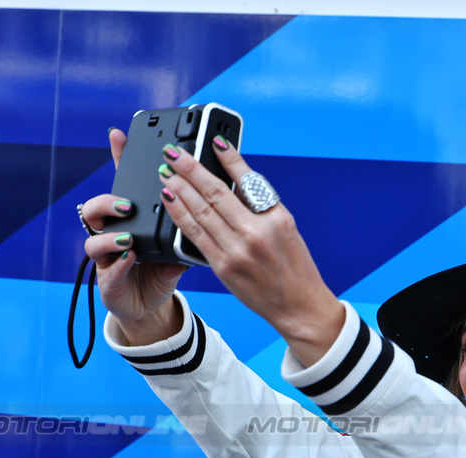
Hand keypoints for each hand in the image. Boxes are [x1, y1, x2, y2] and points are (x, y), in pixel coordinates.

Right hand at [81, 128, 185, 345]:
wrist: (152, 306)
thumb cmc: (164, 270)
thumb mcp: (180, 244)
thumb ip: (192, 224)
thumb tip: (214, 202)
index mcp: (134, 219)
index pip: (124, 185)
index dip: (120, 159)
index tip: (119, 135)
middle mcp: (115, 233)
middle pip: (99, 206)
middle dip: (110, 200)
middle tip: (128, 203)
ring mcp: (107, 256)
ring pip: (93, 236)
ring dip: (109, 234)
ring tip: (127, 236)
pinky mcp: (108, 281)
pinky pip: (107, 270)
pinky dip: (118, 264)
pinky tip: (129, 258)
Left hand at [156, 139, 344, 364]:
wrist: (299, 307)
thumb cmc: (294, 268)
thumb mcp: (286, 229)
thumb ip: (260, 206)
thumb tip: (232, 180)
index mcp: (276, 218)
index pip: (247, 180)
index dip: (228, 158)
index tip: (213, 141)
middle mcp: (257, 232)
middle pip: (216, 192)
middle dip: (191, 168)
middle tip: (174, 153)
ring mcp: (238, 250)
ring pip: (200, 211)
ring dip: (179, 188)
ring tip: (166, 171)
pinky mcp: (223, 266)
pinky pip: (195, 235)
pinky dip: (180, 214)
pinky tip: (170, 199)